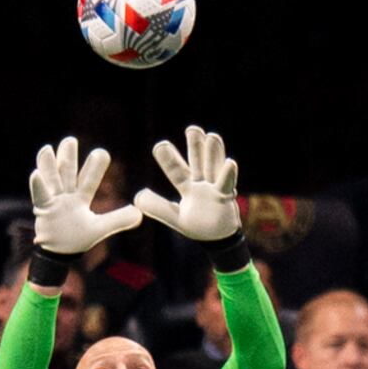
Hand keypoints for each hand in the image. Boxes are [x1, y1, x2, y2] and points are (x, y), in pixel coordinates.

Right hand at [27, 137, 136, 259]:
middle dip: (68, 158)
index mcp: (80, 198)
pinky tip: (36, 174)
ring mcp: (53, 201)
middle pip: (67, 173)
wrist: (58, 253)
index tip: (102, 153)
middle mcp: (66, 196)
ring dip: (48, 165)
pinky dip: (38, 186)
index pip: (89, 180)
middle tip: (70, 140)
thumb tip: (140, 214)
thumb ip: (118, 220)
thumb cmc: (77, 238)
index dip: (94, 168)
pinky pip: (40, 196)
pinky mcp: (43, 209)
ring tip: (46, 149)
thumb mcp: (99, 228)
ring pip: (51, 179)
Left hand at [135, 126, 242, 242]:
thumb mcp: (174, 217)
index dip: (168, 159)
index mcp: (188, 187)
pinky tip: (230, 162)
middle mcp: (201, 183)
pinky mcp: (226, 197)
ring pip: (213, 168)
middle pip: (198, 162)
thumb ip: (158, 207)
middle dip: (195, 146)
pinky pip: (227, 184)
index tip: (160, 146)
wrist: (217, 239)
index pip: (176, 171)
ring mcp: (214, 188)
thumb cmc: (197, 226)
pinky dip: (228, 174)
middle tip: (192, 129)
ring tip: (212, 136)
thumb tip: (137, 197)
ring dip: (213, 153)